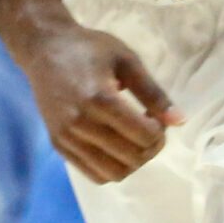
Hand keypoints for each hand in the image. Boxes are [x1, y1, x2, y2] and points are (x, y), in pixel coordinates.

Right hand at [13, 10, 181, 182]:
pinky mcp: (57, 143)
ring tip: (132, 140)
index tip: (154, 115)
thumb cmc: (88, 49)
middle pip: (132, 157)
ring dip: (132, 162)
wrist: (44, 48)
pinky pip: (93, 174)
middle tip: (148, 128)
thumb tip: (179, 121)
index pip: (144, 135)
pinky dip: (112, 168)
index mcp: (99, 98)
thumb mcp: (126, 60)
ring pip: (114, 173)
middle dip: (150, 147)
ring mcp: (66, 136)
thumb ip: (153, 92)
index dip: (160, 131)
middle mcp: (79, 122)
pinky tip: (115, 146)